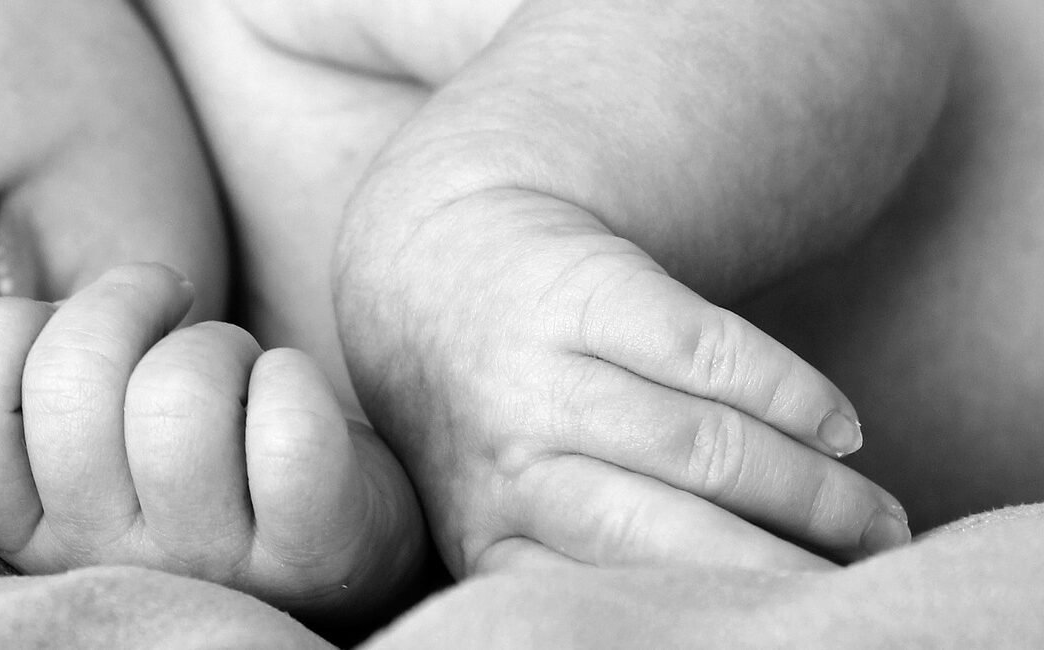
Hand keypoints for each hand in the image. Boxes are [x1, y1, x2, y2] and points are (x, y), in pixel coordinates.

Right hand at [0, 264, 424, 618]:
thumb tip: (35, 276)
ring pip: (177, 397)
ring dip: (218, 345)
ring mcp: (206, 563)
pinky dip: (293, 379)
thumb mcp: (101, 421)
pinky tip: (287, 394)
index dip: (5, 329)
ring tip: (236, 371)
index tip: (70, 319)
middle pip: (68, 384)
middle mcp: (105, 557)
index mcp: (32, 523)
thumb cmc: (205, 444)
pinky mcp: (306, 553)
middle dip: (126, 300)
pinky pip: (288, 433)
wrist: (337, 529)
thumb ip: (53, 369)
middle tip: (171, 307)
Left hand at [338, 191, 909, 574]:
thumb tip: (742, 604)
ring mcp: (544, 371)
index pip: (605, 598)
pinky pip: (711, 352)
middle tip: (860, 582)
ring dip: (810, 491)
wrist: (441, 265)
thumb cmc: (504, 409)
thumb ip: (590, 548)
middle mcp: (508, 461)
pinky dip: (792, 395)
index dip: (707, 616)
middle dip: (780, 567)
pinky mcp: (588, 288)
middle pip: (668, 532)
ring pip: (704, 447)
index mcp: (488, 536)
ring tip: (876, 519)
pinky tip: (841, 429)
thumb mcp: (511, 498)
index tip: (784, 627)